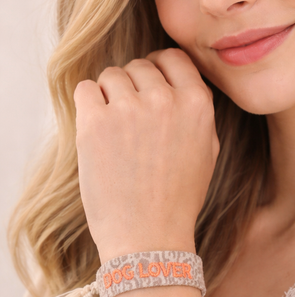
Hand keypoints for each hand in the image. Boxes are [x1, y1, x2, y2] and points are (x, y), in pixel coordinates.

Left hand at [74, 49, 218, 262]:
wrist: (149, 237)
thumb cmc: (178, 200)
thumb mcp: (208, 152)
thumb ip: (198, 113)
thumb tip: (181, 83)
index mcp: (197, 104)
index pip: (173, 59)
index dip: (158, 67)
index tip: (148, 82)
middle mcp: (165, 100)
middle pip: (139, 67)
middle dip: (133, 87)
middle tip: (130, 119)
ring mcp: (129, 109)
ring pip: (111, 76)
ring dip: (109, 96)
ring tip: (114, 130)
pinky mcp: (95, 123)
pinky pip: (84, 89)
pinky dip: (88, 104)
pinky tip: (97, 130)